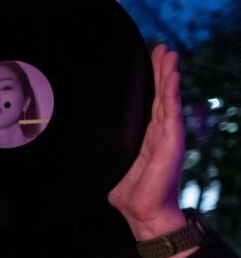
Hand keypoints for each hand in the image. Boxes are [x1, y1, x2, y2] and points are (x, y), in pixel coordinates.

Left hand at [109, 45, 186, 239]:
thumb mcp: (111, 159)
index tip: (147, 60)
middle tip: (161, 48)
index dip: (148, 81)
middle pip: (160, 94)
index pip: (148, 101)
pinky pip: (172, 112)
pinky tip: (173, 76)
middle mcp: (158, 131)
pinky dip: (172, 92)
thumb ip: (106, 145)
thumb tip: (84, 135)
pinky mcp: (171, 141)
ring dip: (169, 75)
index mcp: (145, 134)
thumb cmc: (128, 190)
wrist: (142, 210)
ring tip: (169, 54)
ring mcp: (167, 134)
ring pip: (167, 98)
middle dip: (160, 70)